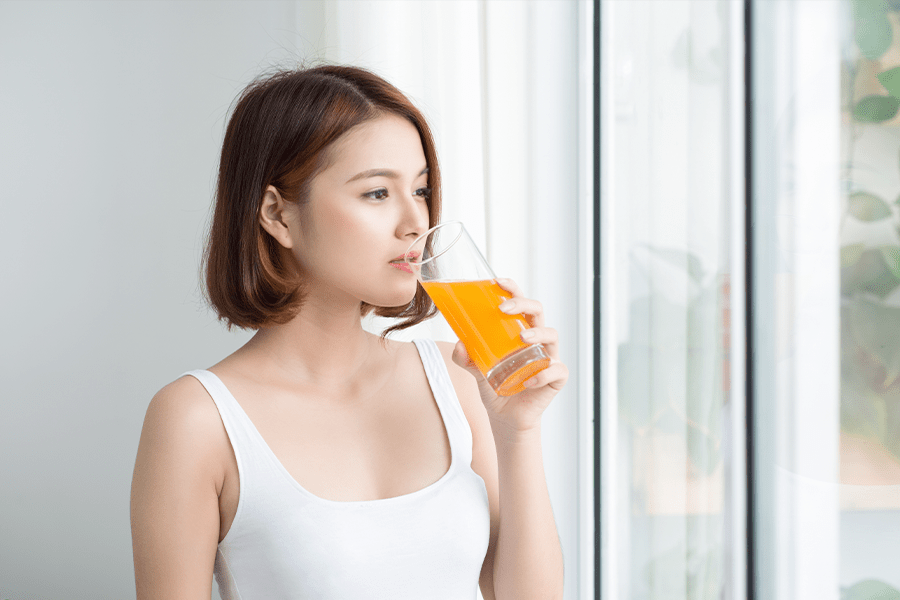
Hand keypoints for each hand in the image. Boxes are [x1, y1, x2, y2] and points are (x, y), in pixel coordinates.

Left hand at [451, 278, 568, 435]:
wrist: (506, 417)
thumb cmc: (495, 386)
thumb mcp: (475, 370)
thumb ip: (466, 357)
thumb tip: (459, 344)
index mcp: (519, 330)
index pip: (520, 303)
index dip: (513, 289)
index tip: (498, 281)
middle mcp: (537, 339)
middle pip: (537, 311)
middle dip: (523, 304)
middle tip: (505, 308)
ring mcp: (549, 356)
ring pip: (552, 335)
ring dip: (538, 333)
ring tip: (522, 339)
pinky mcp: (556, 377)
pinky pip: (556, 370)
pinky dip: (543, 374)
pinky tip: (529, 381)